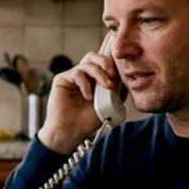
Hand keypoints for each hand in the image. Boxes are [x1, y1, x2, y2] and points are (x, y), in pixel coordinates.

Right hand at [37, 36, 125, 153]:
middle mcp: (83, 75)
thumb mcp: (108, 104)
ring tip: (106, 86)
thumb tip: (127, 78)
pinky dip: (85, 84)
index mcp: (94, 79)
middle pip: (94, 56)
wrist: (70, 132)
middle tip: (113, 74)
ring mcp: (72, 77)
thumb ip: (116, 90)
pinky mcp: (62, 79)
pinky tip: (88, 97)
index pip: (103, 63)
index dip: (112, 59)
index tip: (121, 66)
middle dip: (106, 62)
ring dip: (100, 73)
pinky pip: (77, 73)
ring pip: (88, 63)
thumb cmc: (87, 121)